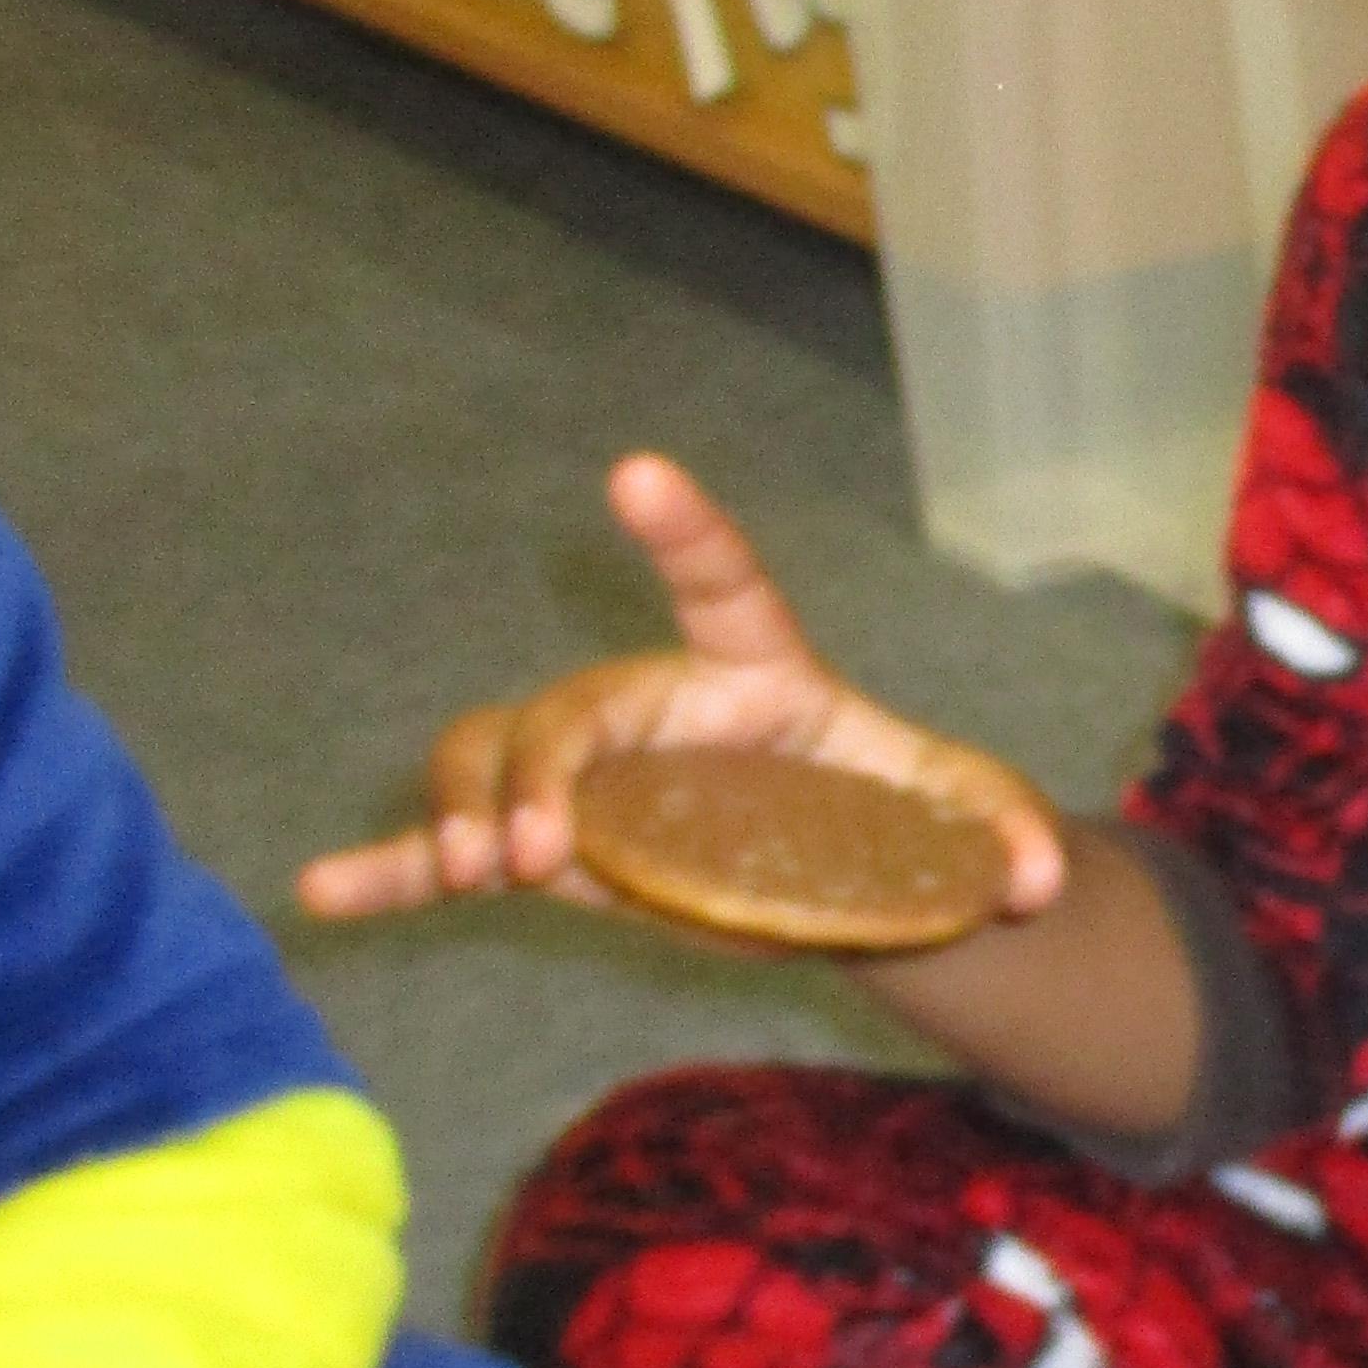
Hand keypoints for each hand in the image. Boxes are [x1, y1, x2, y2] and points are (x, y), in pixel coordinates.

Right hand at [296, 453, 1064, 934]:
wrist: (824, 862)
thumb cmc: (877, 805)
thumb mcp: (950, 814)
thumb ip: (1002, 829)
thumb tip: (1046, 878)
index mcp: (754, 672)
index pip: (722, 585)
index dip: (686, 531)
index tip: (639, 472)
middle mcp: (653, 708)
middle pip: (570, 707)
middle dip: (538, 769)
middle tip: (536, 852)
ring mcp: (588, 776)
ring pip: (491, 752)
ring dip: (465, 806)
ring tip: (478, 874)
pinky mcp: (548, 849)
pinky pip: (446, 850)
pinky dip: (388, 869)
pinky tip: (321, 894)